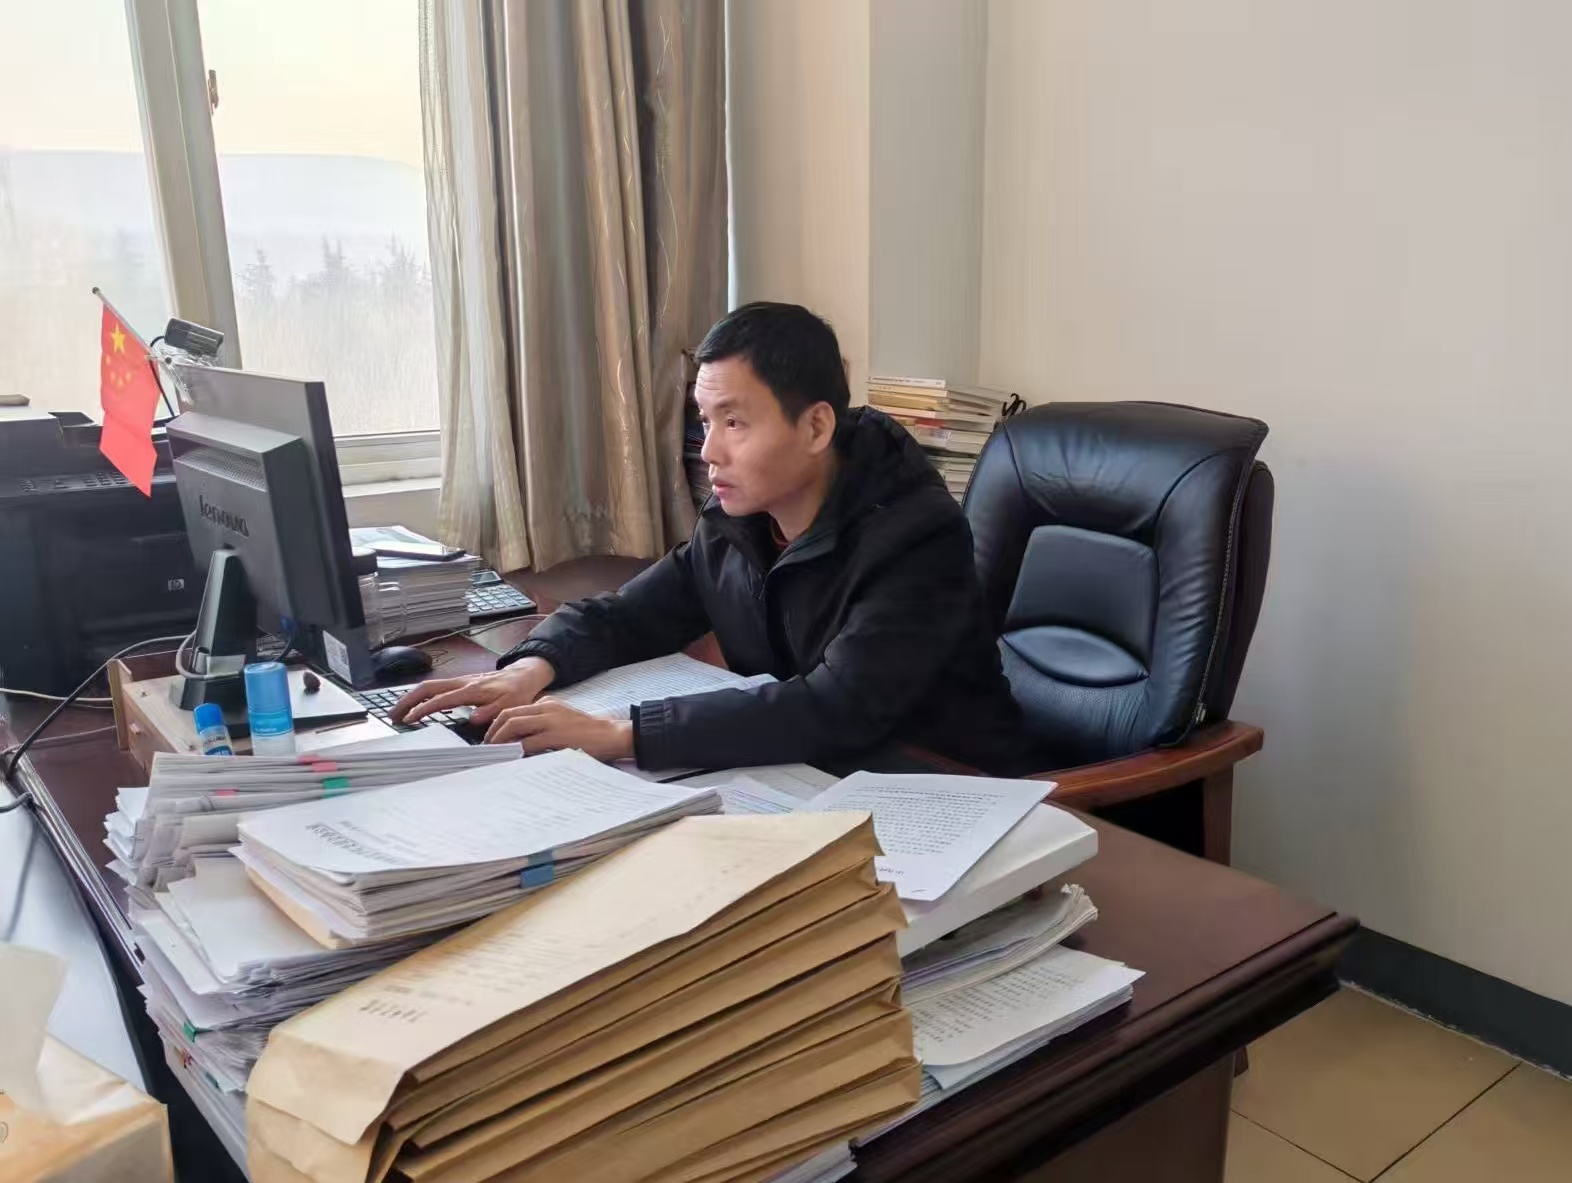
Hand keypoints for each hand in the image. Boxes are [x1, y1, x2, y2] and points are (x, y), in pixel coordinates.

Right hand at [390, 657, 555, 726]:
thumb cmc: (516, 692)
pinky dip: (421, 695)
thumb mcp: (510, 704)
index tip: (410, 720)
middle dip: (407, 700)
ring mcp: (459, 681)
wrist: (522, 676)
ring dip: (410, 697)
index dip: (424, 709)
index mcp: (472, 690)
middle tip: (392, 715)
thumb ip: (492, 712)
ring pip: (429, 686)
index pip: (442, 699)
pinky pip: (435, 687)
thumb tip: (474, 719)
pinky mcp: (460, 683)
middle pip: (427, 688)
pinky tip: (414, 705)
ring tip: (396, 712)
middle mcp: (462, 682)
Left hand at [484, 700, 634, 761]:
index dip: (498, 724)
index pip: (514, 710)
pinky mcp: (555, 735)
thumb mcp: (562, 721)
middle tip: (487, 746)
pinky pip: (527, 742)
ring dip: (499, 739)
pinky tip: (510, 759)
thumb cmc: (588, 734)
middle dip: (493, 731)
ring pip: (513, 725)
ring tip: (494, 753)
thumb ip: (542, 726)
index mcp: (547, 704)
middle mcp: (546, 708)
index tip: (492, 737)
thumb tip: (519, 742)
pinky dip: (515, 750)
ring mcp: (550, 721)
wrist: (611, 735)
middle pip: (508, 715)